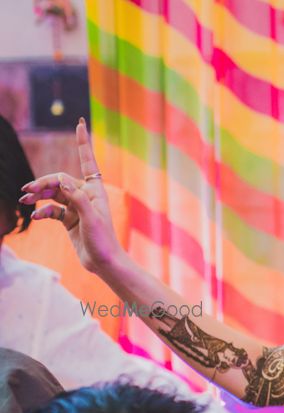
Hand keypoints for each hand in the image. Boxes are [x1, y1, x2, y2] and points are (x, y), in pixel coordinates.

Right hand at [19, 118, 122, 273]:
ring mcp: (76, 207)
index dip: (83, 142)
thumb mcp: (91, 218)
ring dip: (38, 195)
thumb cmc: (103, 240)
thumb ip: (76, 198)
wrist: (103, 262)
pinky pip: (51, 209)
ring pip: (52, 194)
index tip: (80, 123)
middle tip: (27, 191)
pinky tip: (34, 216)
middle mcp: (85, 196)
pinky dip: (42, 211)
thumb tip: (61, 180)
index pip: (87, 161)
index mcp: (95, 190)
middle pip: (59, 180)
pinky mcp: (69, 219)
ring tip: (24, 199)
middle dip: (43, 183)